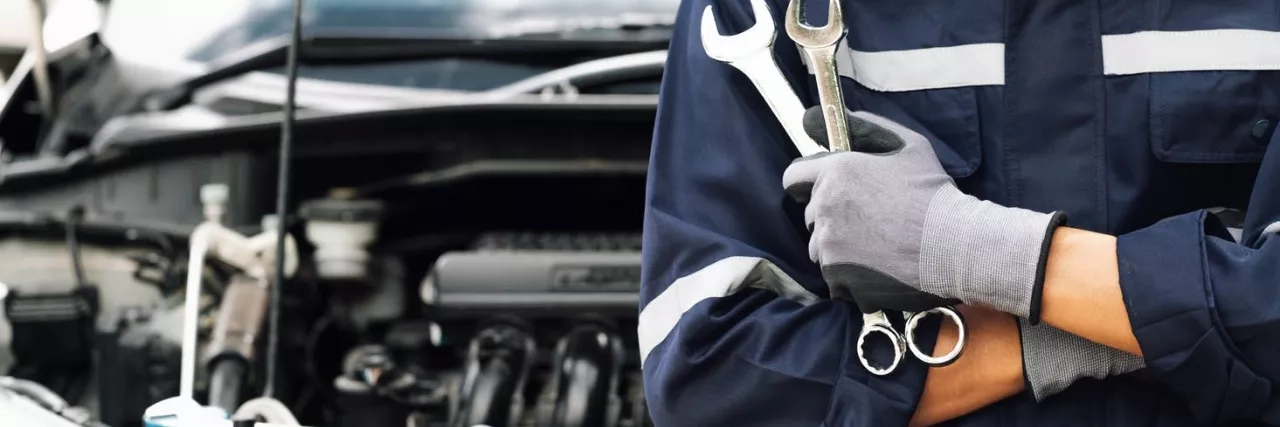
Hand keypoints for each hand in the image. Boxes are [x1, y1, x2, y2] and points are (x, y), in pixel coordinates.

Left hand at [783, 107, 1065, 319]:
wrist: (953, 245)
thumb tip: (815, 117)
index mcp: (836, 172)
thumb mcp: (906, 145)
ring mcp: (828, 243)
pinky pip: (831, 273)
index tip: (822, 189)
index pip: (793, 177)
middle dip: (831, 215)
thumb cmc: (933, 193)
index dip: (806, 182)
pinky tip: (876, 265)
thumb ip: (863, 127)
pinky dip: (847, 272)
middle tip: (868, 220)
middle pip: (811, 214)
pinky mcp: (837, 275)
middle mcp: (824, 206)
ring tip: (875, 245)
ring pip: (819, 245)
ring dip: (838, 245)